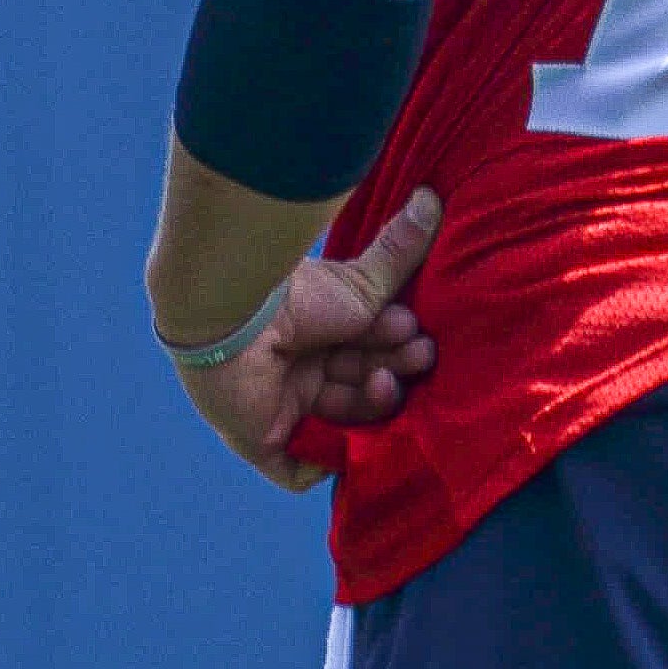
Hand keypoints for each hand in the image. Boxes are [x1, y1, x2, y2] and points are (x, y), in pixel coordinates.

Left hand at [168, 190, 443, 492]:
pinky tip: (359, 436)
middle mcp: (296, 373)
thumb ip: (398, 251)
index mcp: (313, 338)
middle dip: (390, 373)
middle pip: (356, 391)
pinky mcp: (261, 444)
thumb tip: (432, 197)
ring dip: (371, 407)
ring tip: (387, 375)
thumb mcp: (360, 283)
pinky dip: (328, 463)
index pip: (363, 355)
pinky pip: (297, 472)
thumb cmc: (292, 295)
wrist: (235, 313)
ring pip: (340, 427)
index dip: (391, 347)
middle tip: (415, 352)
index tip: (412, 327)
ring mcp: (278, 411)